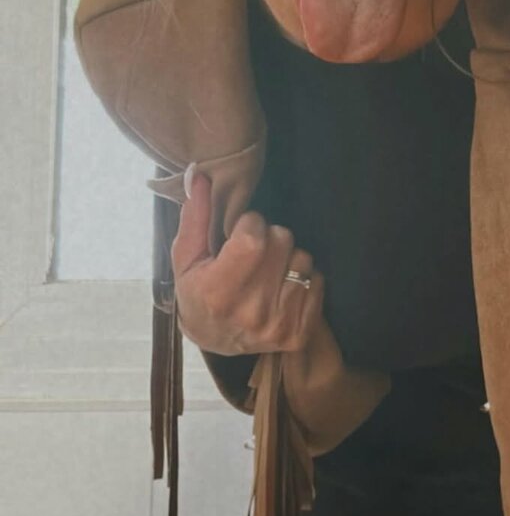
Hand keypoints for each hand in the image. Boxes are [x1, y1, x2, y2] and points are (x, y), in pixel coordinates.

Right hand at [170, 169, 324, 356]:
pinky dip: (303, 279)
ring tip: (268, 272)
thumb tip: (198, 174)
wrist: (214, 341)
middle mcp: (251, 312)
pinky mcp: (298, 333)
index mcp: (219, 292)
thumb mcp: (186, 257)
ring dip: (288, 258)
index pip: (254, 237)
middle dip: (270, 237)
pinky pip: (318, 281)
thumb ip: (195, 215)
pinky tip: (281, 288)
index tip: (240, 234)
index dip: (250, 225)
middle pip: (283, 241)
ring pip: (303, 260)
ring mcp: (278, 325)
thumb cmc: (198, 291)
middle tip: (254, 254)